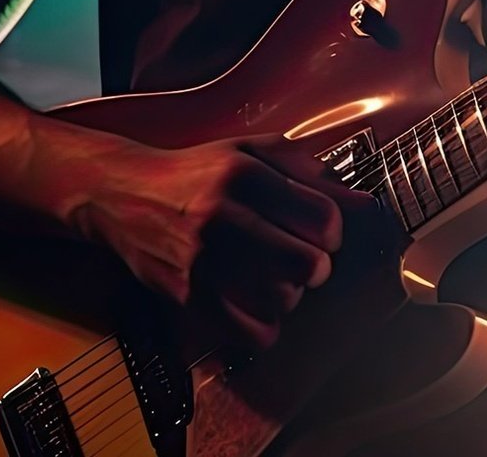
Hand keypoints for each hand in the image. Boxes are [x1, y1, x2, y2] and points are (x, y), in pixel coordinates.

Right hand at [69, 132, 369, 349]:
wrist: (121, 193)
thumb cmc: (197, 173)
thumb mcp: (253, 154)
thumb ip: (311, 174)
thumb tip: (364, 201)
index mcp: (244, 174)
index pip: (323, 217)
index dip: (333, 230)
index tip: (322, 232)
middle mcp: (222, 215)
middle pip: (307, 263)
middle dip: (316, 265)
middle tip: (305, 260)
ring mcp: (201, 258)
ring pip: (282, 299)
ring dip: (289, 294)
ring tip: (274, 278)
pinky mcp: (185, 294)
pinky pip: (249, 332)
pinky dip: (265, 326)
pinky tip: (257, 306)